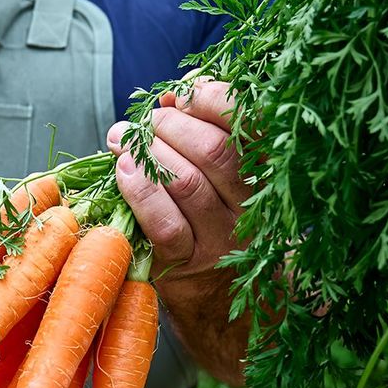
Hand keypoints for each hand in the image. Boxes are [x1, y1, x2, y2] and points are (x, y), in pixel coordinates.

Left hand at [107, 78, 248, 286]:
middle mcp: (250, 206)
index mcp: (264, 173)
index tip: (184, 93)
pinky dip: (139, 192)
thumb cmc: (208, 217)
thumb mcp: (218, 174)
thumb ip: (200, 131)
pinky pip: (164, 223)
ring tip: (125, 142)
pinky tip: (122, 172)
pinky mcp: (187, 261)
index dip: (215, 100)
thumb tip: (169, 96)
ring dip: (149, 154)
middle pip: (215, 151)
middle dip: (171, 125)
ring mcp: (220, 238)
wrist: (215, 294)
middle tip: (147, 122)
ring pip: (187, 183)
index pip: (253, 125)